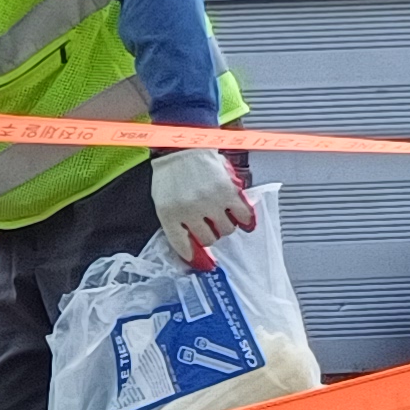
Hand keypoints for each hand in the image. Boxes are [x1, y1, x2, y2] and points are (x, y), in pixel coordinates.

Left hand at [148, 146, 252, 270]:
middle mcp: (189, 211)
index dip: (194, 257)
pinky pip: (243, 216)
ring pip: (226, 230)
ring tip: (221, 214)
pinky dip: (246, 221)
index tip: (203, 263)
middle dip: (210, 234)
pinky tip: (244, 221)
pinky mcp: (228, 192)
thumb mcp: (163, 201)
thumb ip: (174, 223)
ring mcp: (210, 202)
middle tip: (210, 224)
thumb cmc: (172, 173)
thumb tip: (191, 248)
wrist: (185, 146)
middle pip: (209, 239)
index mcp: (168, 213)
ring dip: (225, 226)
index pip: (182, 245)